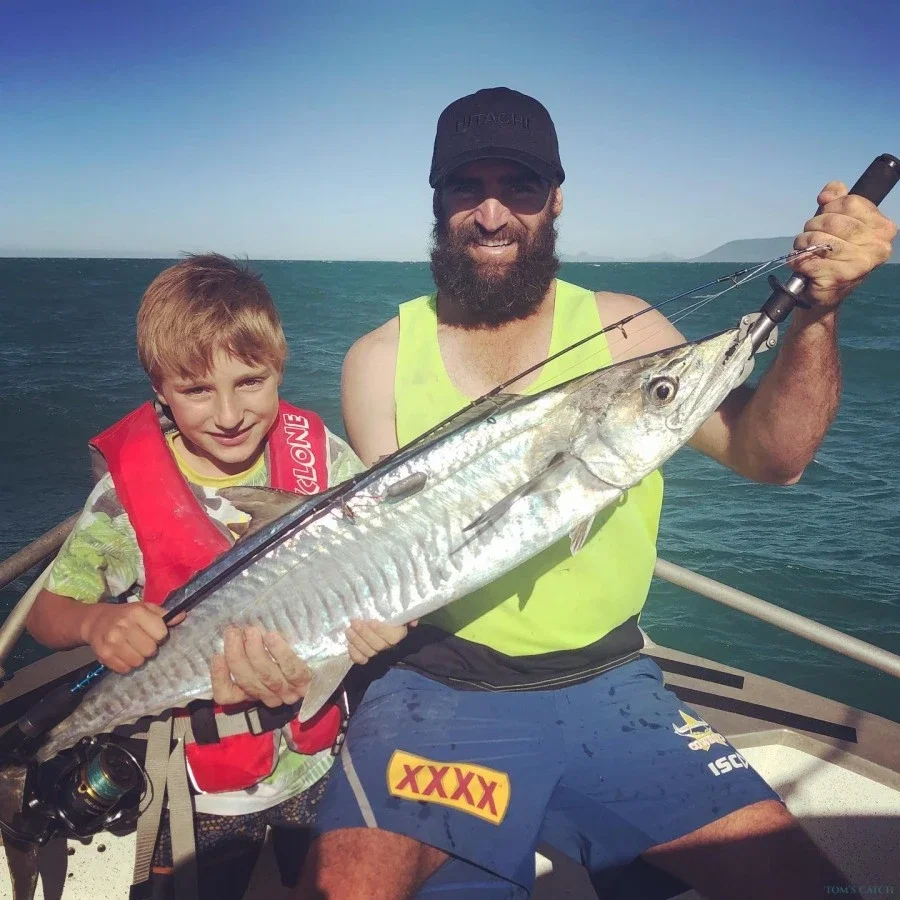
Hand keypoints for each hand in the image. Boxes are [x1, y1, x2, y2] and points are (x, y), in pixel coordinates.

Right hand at [80, 602, 182, 673]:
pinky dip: (126, 664)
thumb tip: (182, 617)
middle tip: (143, 642)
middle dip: (149, 648)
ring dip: (139, 658)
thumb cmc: (126, 614)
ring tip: (133, 648)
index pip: (161, 634)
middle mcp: (123, 626)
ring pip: (138, 662)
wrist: (96, 621)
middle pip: (150, 650)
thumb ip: (164, 614)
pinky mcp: (104, 655)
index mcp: (137, 612)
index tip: (154, 633)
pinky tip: (123, 654)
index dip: (160, 635)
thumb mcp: (145, 608)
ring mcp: (112, 642)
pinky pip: (124, 669)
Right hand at [210, 626, 310, 707]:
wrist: (325, 662)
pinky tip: (272, 636)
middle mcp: (269, 696)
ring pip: (267, 676)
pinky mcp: (306, 681)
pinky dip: (279, 653)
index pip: (227, 696)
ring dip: (256, 653)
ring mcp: (289, 691)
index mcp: (252, 693)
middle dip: (237, 656)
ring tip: (251, 631)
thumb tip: (229, 632)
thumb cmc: (285, 653)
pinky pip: (291, 669)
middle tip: (233, 632)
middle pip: (247, 681)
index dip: (219, 678)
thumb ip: (244, 650)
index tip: (216, 655)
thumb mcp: (261, 654)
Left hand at [345, 619, 415, 664]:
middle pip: (378, 645)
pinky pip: (360, 659)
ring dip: (357, 641)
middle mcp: (389, 646)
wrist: (378, 622)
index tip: (371, 621)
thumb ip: (407, 613)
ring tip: (349, 630)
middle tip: (354, 622)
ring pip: (368, 652)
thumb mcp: (400, 611)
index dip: (381, 631)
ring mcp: (377, 653)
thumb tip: (413, 622)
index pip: (392, 637)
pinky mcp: (366, 657)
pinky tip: (349, 643)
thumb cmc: (389, 614)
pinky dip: (354, 653)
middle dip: (365, 633)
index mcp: (398, 634)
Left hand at [788, 181, 896, 310]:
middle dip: (812, 227)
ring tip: (804, 250)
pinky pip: (809, 261)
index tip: (824, 216)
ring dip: (802, 244)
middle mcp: (877, 246)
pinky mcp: (839, 278)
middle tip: (809, 237)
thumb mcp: (839, 220)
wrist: (825, 291)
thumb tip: (828, 193)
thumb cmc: (834, 253)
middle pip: (832, 221)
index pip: (849, 202)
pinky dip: (798, 261)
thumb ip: (836, 200)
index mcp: (883, 228)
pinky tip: (802, 265)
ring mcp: (860, 264)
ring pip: (818, 241)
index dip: (829, 207)